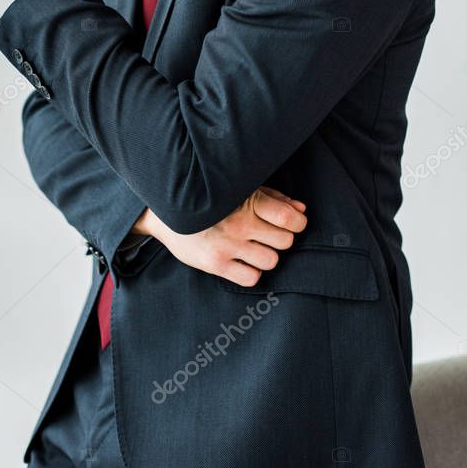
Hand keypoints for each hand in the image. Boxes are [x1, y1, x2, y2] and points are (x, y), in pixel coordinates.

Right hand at [133, 187, 306, 286]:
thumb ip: (273, 198)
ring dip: (267, 255)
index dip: (298, 223)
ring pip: (271, 261)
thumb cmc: (210, 198)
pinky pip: (252, 278)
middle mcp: (240, 224)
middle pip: (285, 241)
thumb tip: (301, 210)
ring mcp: (228, 246)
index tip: (292, 223)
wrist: (166, 211)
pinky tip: (242, 260)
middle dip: (281, 238)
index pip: (289, 218)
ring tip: (253, 247)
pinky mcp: (215, 264)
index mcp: (248, 201)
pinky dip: (251, 271)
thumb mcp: (241, 189)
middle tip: (268, 234)